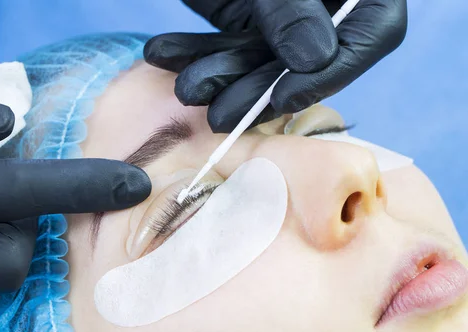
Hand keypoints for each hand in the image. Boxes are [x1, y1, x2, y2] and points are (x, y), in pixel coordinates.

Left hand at [145, 0, 406, 131]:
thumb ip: (290, 4)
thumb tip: (316, 60)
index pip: (374, 28)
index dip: (334, 72)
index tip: (285, 98)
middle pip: (308, 57)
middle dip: (258, 88)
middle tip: (219, 116)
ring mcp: (285, 9)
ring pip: (260, 57)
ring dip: (219, 76)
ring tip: (184, 87)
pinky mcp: (246, 14)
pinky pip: (226, 43)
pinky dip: (195, 51)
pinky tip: (163, 53)